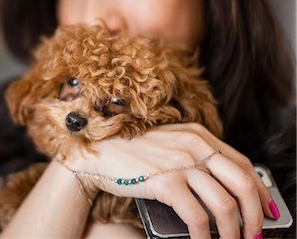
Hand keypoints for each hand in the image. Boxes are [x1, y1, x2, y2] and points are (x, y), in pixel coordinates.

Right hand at [66, 123, 273, 238]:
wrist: (99, 153)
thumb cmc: (132, 151)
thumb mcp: (170, 144)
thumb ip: (194, 156)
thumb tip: (219, 188)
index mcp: (198, 135)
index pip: (242, 164)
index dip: (259, 191)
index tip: (265, 210)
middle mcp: (194, 146)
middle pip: (242, 183)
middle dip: (255, 215)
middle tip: (254, 234)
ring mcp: (180, 163)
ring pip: (224, 204)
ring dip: (233, 231)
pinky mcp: (165, 182)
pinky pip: (197, 216)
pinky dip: (205, 235)